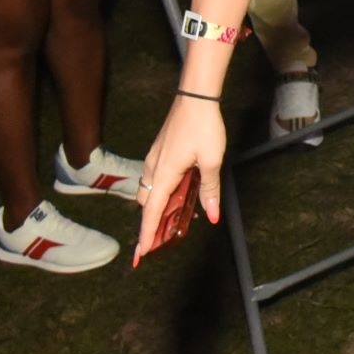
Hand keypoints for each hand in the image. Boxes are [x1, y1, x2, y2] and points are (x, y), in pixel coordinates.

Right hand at [134, 94, 226, 265]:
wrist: (196, 98)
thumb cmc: (204, 128)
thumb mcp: (212, 161)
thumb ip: (209, 189)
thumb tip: (212, 215)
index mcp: (164, 174)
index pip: (151, 212)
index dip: (148, 235)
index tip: (141, 254)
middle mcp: (153, 168)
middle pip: (148, 204)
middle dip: (154, 223)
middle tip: (164, 240)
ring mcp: (155, 159)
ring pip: (152, 191)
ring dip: (160, 207)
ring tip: (175, 221)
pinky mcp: (161, 152)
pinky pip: (157, 179)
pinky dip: (164, 192)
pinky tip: (182, 194)